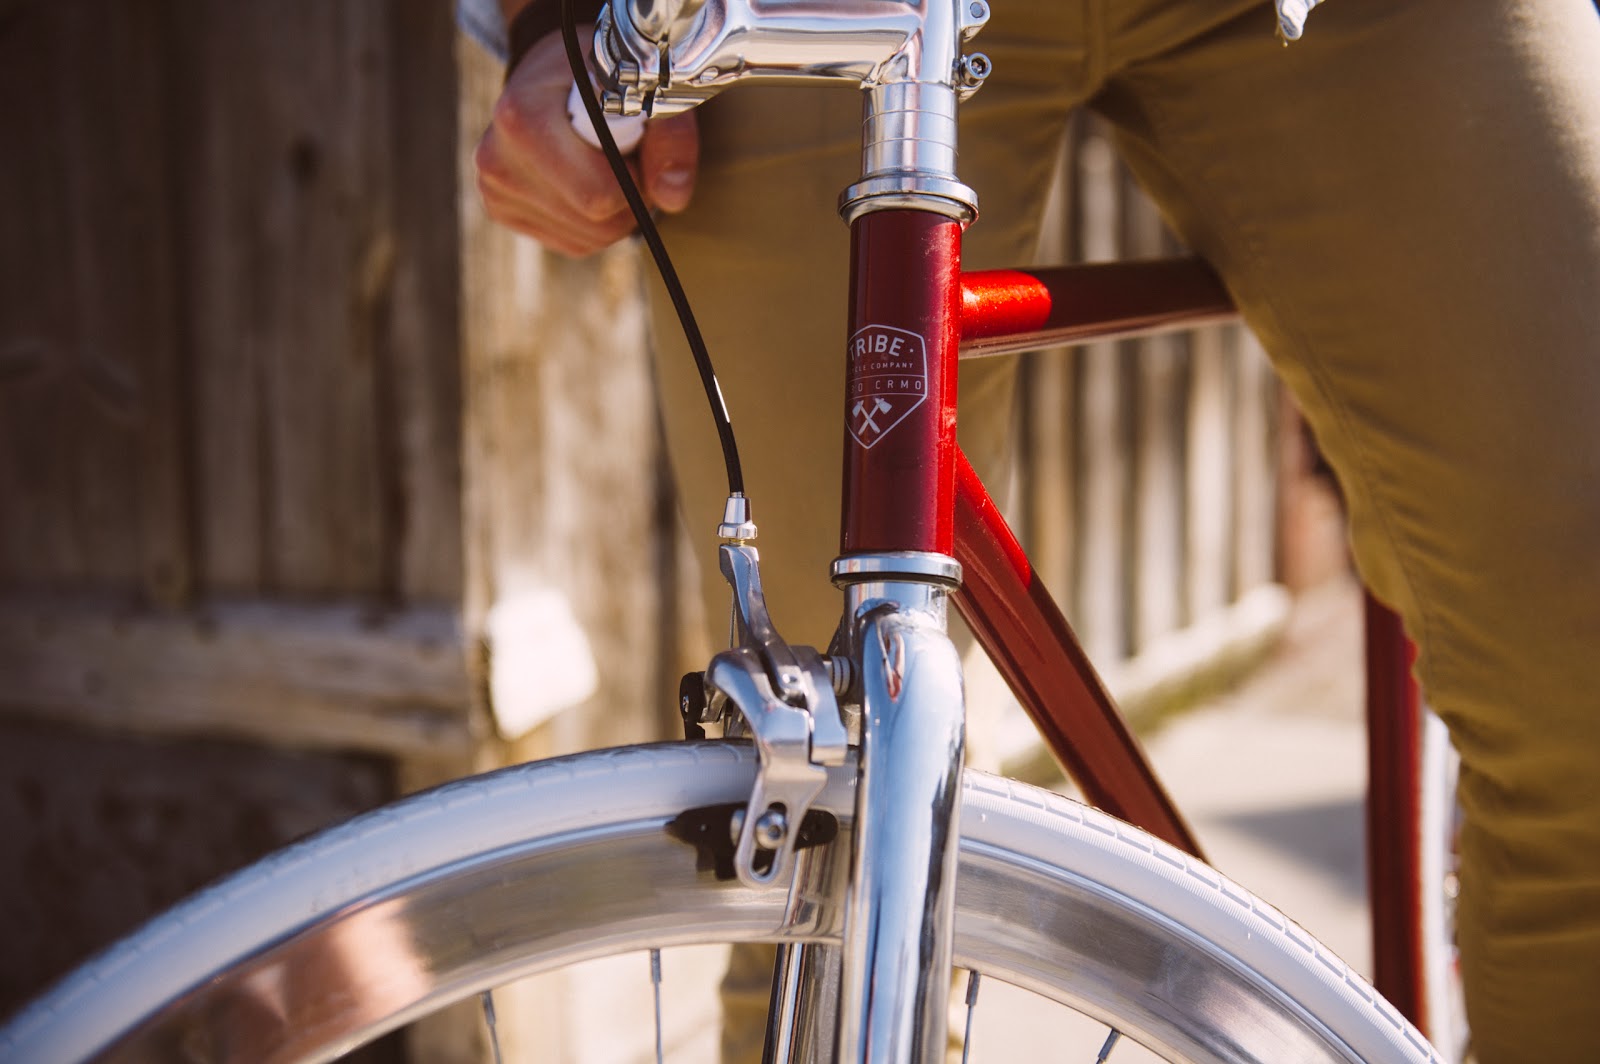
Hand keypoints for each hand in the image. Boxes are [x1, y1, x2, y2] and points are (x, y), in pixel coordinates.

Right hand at [474, 30, 698, 257]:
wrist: (554, 75)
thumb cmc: (603, 75)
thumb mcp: (647, 86)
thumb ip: (671, 134)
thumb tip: (672, 198)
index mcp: (521, 116)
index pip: (597, 194)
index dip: (634, 175)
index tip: (634, 141)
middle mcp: (496, 158)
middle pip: (596, 222)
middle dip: (629, 197)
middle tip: (626, 154)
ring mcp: (495, 191)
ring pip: (589, 238)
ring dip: (616, 210)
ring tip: (605, 162)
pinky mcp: (502, 212)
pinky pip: (575, 242)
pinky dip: (596, 220)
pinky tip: (586, 180)